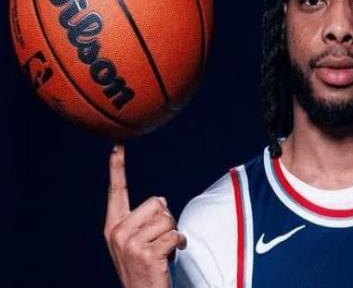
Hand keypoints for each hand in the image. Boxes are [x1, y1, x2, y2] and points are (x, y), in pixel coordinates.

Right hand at [104, 144, 186, 287]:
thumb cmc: (144, 267)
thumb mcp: (135, 241)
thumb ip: (142, 219)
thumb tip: (162, 202)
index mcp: (113, 226)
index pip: (117, 190)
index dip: (117, 167)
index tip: (117, 145)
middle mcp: (117, 232)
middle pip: (157, 202)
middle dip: (166, 219)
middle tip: (160, 240)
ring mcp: (130, 243)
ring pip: (168, 219)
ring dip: (173, 234)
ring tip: (163, 250)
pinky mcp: (146, 253)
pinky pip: (175, 235)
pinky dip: (179, 244)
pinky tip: (169, 258)